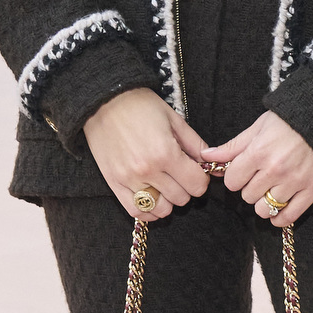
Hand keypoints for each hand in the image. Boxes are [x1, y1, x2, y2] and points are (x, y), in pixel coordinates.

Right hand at [84, 88, 211, 220]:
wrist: (103, 101)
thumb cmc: (141, 106)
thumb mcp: (174, 119)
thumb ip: (195, 144)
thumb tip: (209, 163)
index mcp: (165, 152)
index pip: (196, 184)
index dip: (201, 180)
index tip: (196, 172)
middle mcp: (147, 170)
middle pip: (181, 198)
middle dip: (186, 188)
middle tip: (180, 176)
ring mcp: (128, 179)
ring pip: (161, 209)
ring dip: (168, 201)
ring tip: (166, 187)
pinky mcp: (113, 183)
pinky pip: (135, 211)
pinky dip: (148, 210)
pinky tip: (152, 198)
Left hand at [209, 111, 312, 226]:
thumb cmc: (289, 120)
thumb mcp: (258, 127)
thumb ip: (233, 147)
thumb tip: (207, 156)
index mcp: (259, 152)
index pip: (232, 181)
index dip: (235, 177)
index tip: (242, 171)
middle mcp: (275, 170)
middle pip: (247, 196)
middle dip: (250, 188)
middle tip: (259, 178)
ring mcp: (295, 182)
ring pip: (264, 209)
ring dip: (264, 202)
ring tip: (270, 190)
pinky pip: (289, 216)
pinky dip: (280, 217)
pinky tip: (278, 209)